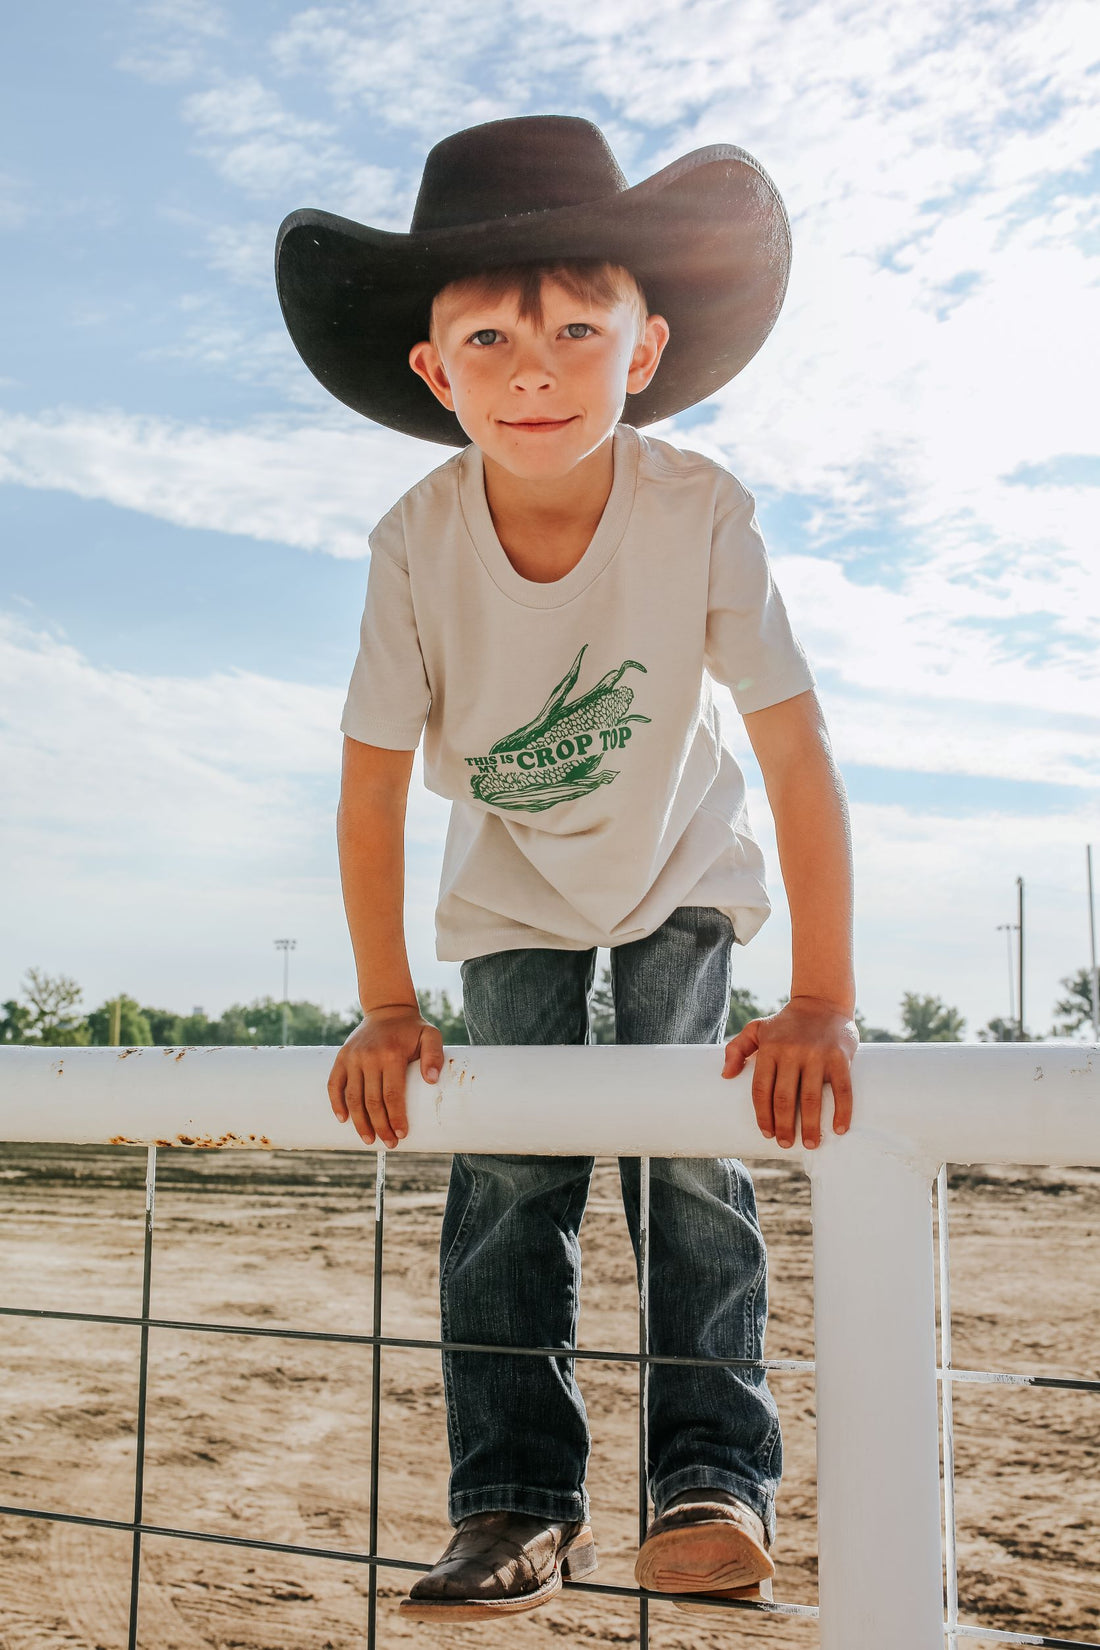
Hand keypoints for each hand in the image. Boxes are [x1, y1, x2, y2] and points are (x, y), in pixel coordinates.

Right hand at [327, 1005, 443, 1147]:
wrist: (387, 1009)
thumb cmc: (412, 1028)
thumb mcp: (431, 1035)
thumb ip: (434, 1055)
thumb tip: (431, 1080)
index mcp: (391, 1054)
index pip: (392, 1095)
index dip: (396, 1118)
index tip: (402, 1135)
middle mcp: (369, 1057)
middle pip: (372, 1101)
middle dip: (380, 1126)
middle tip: (389, 1144)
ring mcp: (352, 1057)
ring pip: (352, 1097)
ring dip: (359, 1122)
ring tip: (368, 1139)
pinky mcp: (342, 1057)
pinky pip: (334, 1084)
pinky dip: (336, 1103)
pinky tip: (343, 1119)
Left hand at [721, 997, 857, 1149]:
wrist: (822, 1002)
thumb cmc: (786, 1022)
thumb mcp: (757, 1028)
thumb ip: (737, 1048)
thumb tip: (725, 1075)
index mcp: (770, 1048)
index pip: (761, 1089)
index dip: (763, 1115)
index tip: (767, 1133)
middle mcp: (792, 1052)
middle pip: (784, 1098)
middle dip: (784, 1126)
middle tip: (786, 1144)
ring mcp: (817, 1055)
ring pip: (812, 1098)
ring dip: (811, 1125)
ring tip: (811, 1143)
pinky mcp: (840, 1057)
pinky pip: (842, 1089)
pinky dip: (842, 1111)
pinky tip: (839, 1129)